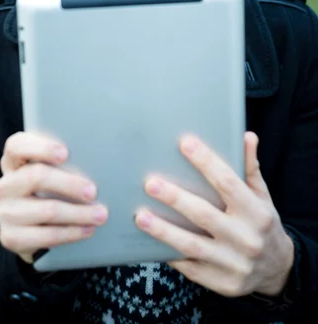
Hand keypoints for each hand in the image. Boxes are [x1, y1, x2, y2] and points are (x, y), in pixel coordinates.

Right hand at [0, 132, 107, 264]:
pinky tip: (87, 230)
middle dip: (69, 184)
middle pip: (35, 177)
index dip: (41, 148)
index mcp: (12, 162)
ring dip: (78, 213)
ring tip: (99, 214)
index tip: (65, 153)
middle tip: (93, 191)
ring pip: (46, 209)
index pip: (16, 146)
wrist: (28, 230)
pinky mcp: (10, 237)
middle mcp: (5, 185)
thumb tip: (95, 162)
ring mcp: (4, 212)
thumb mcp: (49, 173)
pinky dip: (71, 233)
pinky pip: (46, 235)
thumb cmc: (46, 192)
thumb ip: (61, 164)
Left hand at [135, 132, 293, 297]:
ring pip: (192, 245)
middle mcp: (246, 239)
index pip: (227, 183)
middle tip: (150, 183)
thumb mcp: (262, 196)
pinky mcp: (221, 283)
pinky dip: (170, 254)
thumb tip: (246, 136)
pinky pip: (190, 268)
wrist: (277, 269)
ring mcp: (233, 264)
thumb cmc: (262, 223)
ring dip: (163, 231)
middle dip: (176, 198)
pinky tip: (149, 242)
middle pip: (205, 215)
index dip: (206, 162)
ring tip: (141, 216)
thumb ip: (250, 167)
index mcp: (257, 212)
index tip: (184, 143)